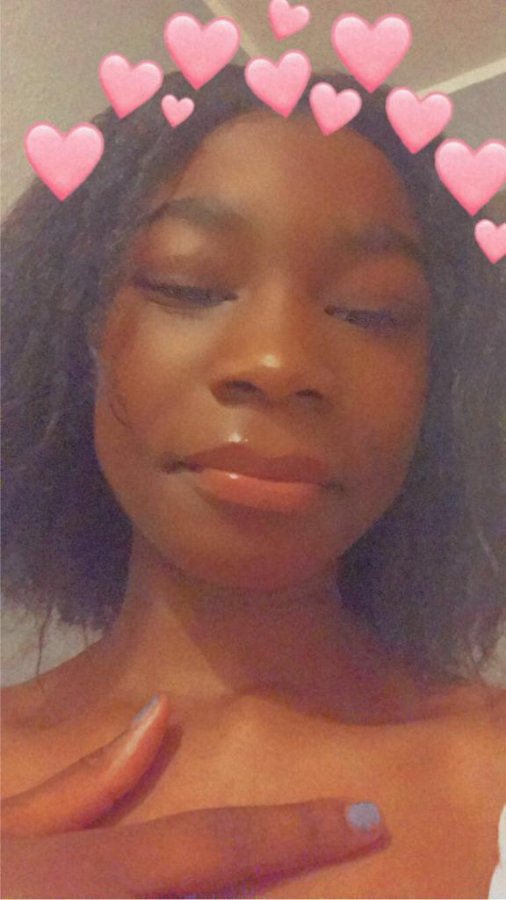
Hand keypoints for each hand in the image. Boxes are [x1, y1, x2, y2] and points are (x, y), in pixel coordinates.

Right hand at [1, 693, 389, 898]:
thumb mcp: (2, 827)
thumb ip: (85, 784)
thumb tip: (163, 714)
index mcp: (96, 880)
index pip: (221, 844)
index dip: (304, 830)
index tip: (370, 819)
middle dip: (284, 888)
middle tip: (333, 848)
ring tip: (237, 877)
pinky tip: (193, 894)